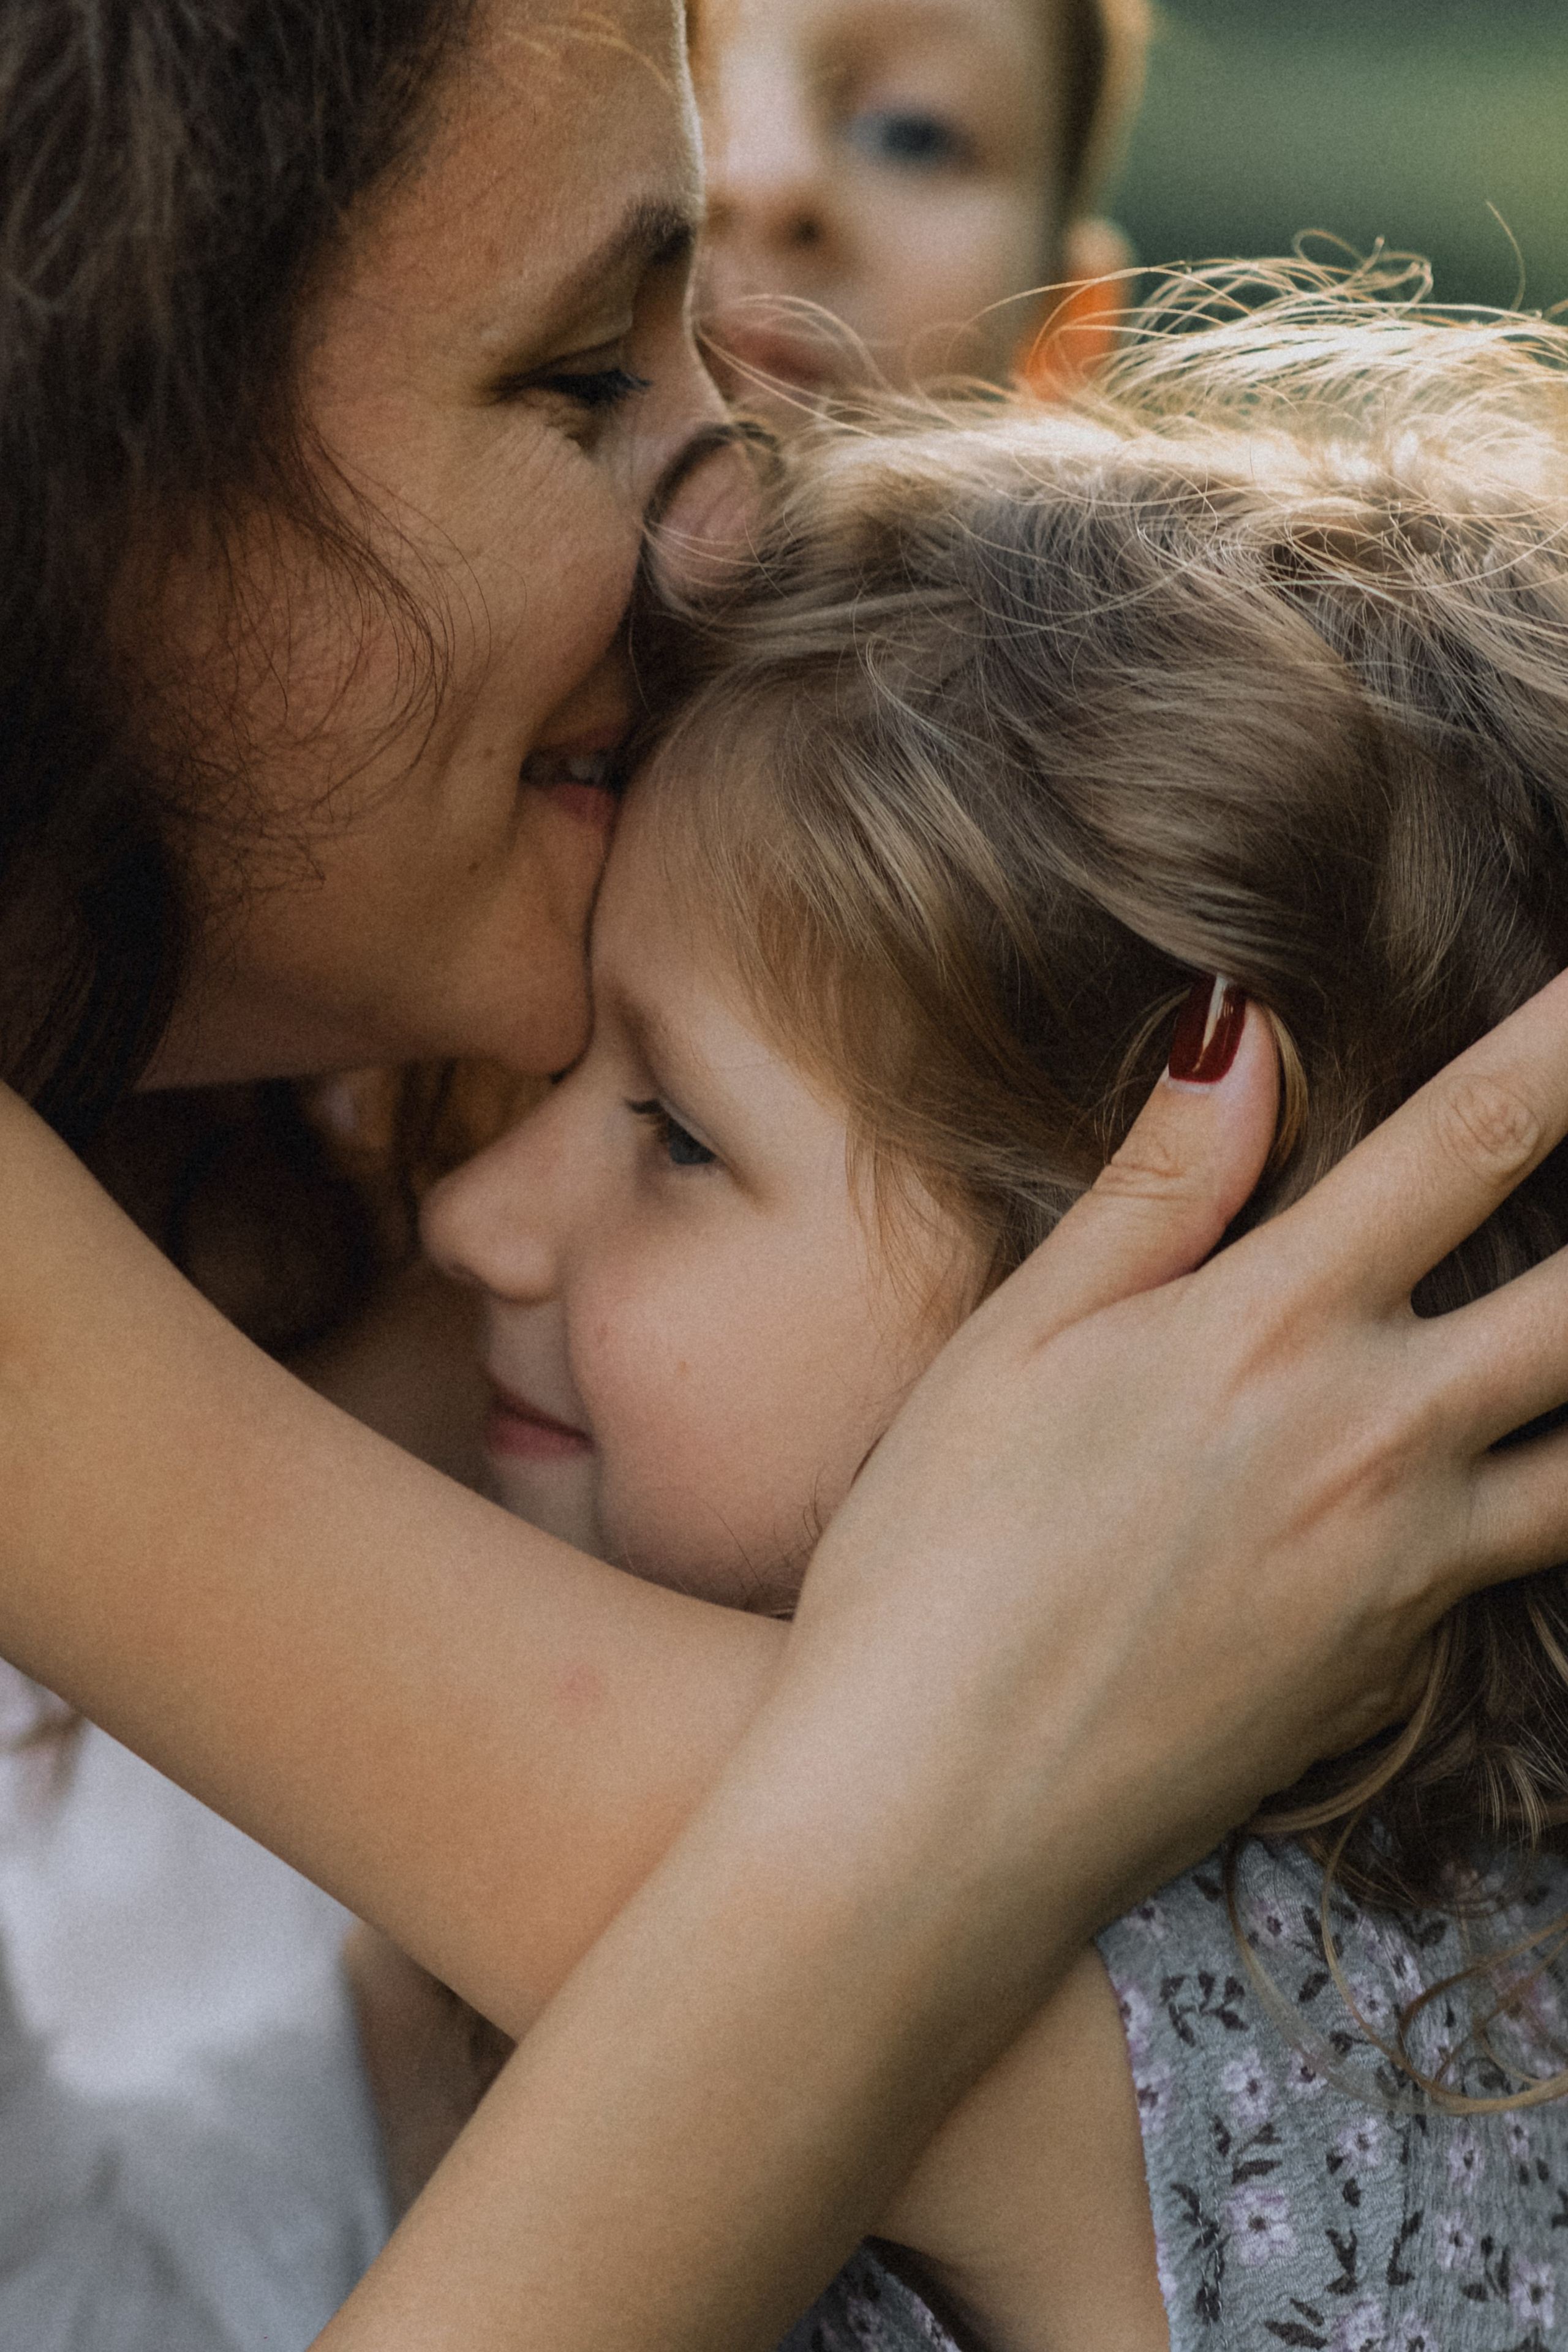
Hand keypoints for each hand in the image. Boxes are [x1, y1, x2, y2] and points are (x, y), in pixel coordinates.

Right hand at [788, 972, 1567, 1955]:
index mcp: (1269, 1328)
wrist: (932, 1820)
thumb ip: (1153, 1191)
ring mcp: (1404, 1568)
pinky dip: (1528, 1512)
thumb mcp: (1012, 1347)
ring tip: (1565, 1346)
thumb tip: (1240, 1034)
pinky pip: (1509, 1566)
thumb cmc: (934, 1565)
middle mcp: (1372, 1439)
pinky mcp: (1397, 1671)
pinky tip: (1494, 1489)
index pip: (1472, 1139)